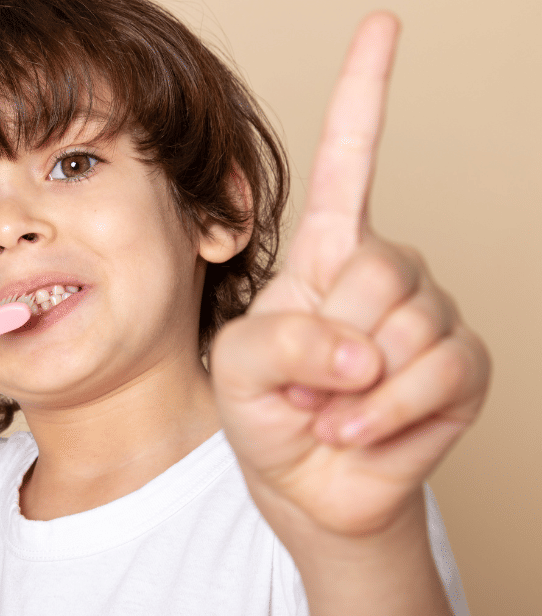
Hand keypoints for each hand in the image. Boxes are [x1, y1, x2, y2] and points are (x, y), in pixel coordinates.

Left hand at [211, 13, 489, 539]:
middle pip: (374, 268)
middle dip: (328, 339)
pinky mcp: (462, 366)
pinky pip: (435, 373)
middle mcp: (383, 271)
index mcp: (325, 253)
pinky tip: (358, 428)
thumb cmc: (267, 412)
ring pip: (406, 324)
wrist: (307, 485)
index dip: (363, 96)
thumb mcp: (239, 367)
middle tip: (307, 380)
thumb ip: (281, 340)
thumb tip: (365, 346)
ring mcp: (429, 316)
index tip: (383, 26)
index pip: (348, 162)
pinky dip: (383, 414)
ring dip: (351, 389)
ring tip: (331, 407)